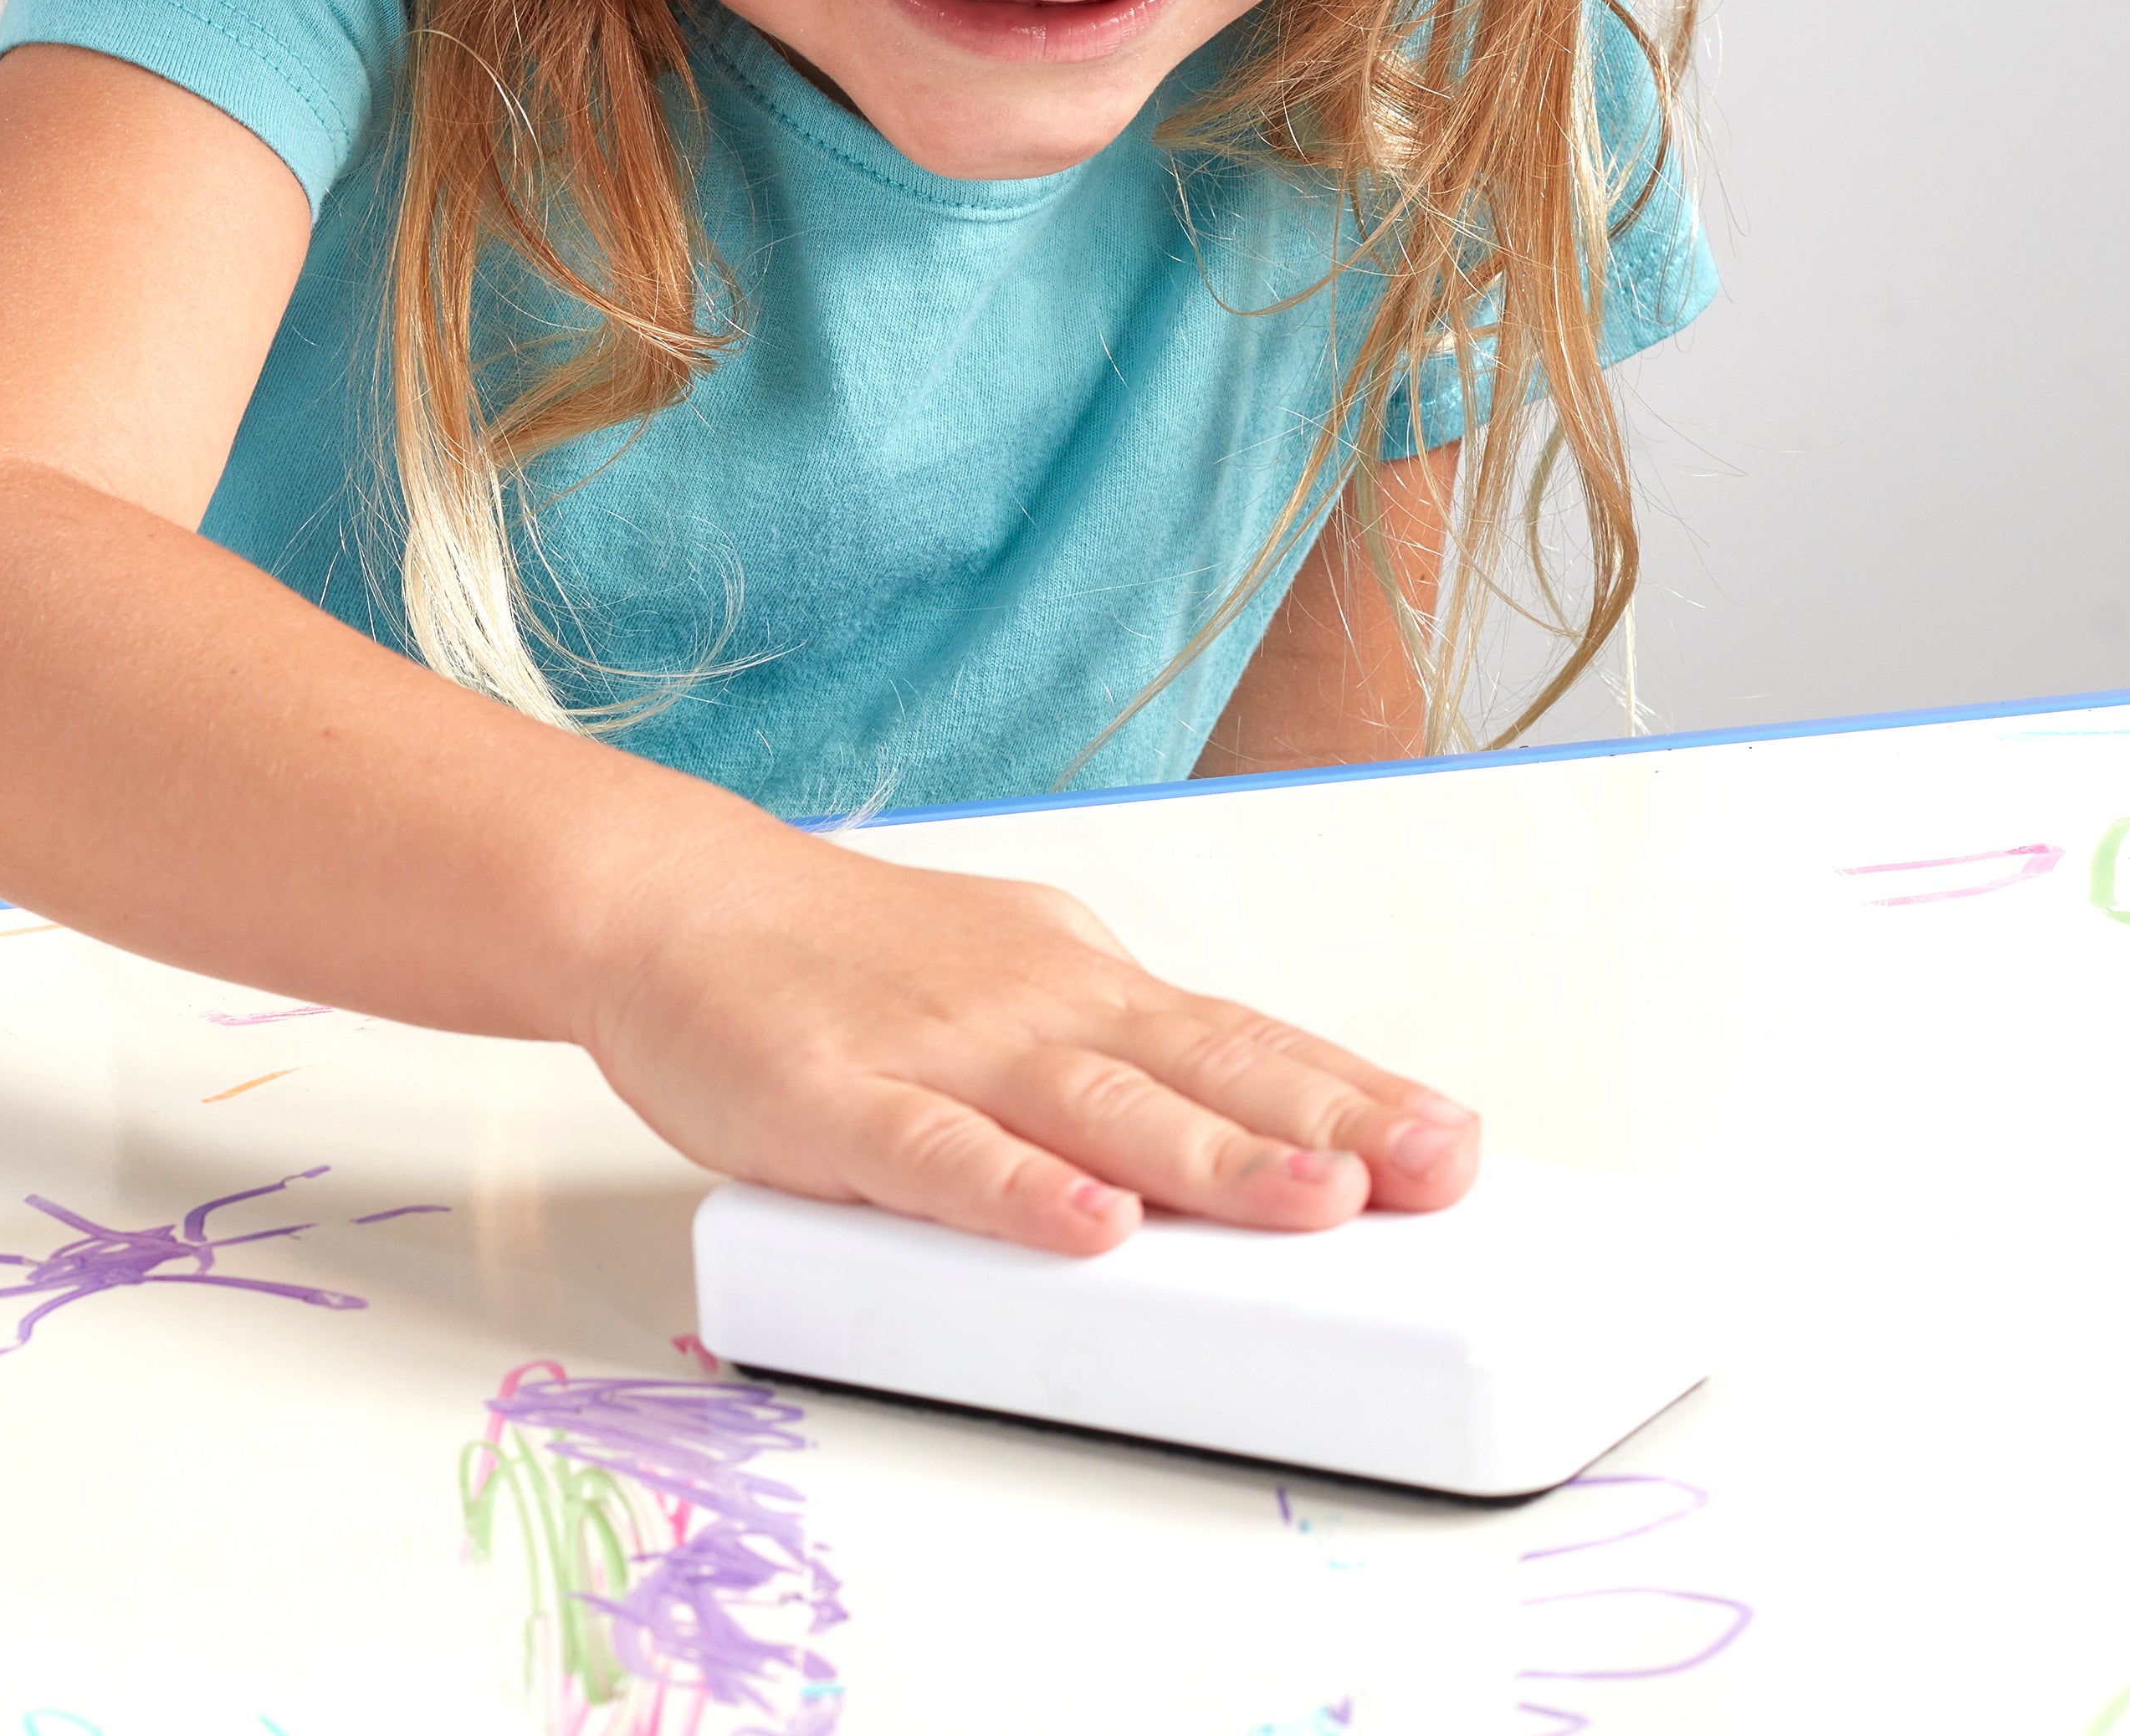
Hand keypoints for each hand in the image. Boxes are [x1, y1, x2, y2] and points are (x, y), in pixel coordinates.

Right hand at [578, 820, 1480, 1253]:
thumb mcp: (1009, 986)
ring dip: (1213, 1158)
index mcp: (1083, 986)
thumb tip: (1240, 1132)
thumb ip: (1113, 1064)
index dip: (1352, 1092)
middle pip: (1202, 1070)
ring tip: (1316, 1203)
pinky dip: (1020, 1191)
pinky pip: (940, 1154)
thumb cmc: (847, 963)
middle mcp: (1034, 1007)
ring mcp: (940, 1051)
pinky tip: (1089, 1226)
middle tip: (1438, 1169)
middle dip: (1330, 1125)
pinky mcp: (839, 1103)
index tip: (1455, 1141)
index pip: (1243, 1041)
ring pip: (1097, 1110)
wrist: (674, 904)